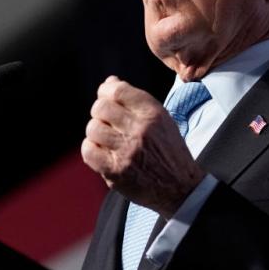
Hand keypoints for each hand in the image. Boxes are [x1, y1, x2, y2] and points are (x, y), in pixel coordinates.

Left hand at [81, 76, 205, 217]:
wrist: (180, 188)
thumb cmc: (168, 151)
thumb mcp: (161, 119)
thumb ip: (135, 100)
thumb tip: (110, 81)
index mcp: (153, 113)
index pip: (118, 90)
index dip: (106, 90)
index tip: (105, 95)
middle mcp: (140, 129)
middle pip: (101, 107)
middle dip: (99, 112)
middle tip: (106, 121)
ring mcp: (127, 151)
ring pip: (93, 128)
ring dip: (96, 132)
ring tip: (106, 139)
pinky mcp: (116, 170)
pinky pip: (88, 151)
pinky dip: (91, 149)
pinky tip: (101, 152)